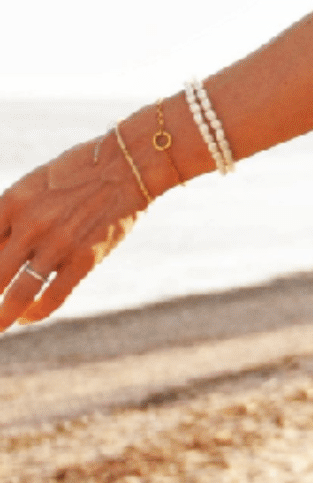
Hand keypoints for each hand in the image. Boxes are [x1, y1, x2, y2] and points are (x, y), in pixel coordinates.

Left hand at [0, 135, 150, 332]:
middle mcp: (30, 224)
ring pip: (18, 293)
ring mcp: (58, 243)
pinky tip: (28, 317)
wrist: (129, 164)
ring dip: (3, 316)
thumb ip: (11, 216)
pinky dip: (37, 312)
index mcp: (12, 202)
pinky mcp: (85, 257)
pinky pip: (54, 295)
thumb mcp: (35, 185)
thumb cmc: (79, 171)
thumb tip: (0, 250)